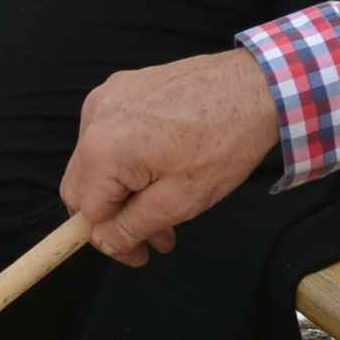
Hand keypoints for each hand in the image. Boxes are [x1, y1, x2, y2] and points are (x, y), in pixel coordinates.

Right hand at [61, 50, 279, 265]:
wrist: (254, 86)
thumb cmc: (224, 141)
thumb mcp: (179, 201)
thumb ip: (133, 227)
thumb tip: (105, 241)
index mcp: (102, 149)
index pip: (86, 212)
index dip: (111, 240)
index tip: (138, 254)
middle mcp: (94, 118)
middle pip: (84, 184)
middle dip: (117, 216)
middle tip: (155, 236)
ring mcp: (108, 97)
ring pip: (98, 161)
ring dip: (127, 189)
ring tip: (168, 207)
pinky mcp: (124, 87)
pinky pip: (111, 134)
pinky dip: (131, 159)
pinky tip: (164, 169)